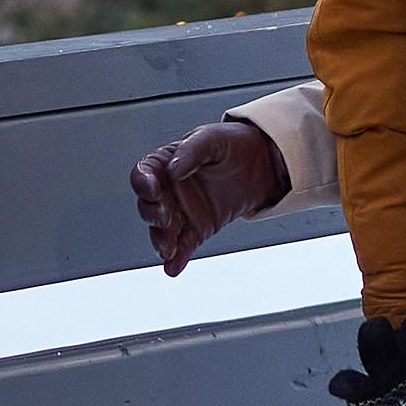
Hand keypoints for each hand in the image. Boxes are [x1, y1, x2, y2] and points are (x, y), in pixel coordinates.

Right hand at [129, 118, 289, 275]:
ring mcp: (182, 212)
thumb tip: (174, 169)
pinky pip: (184, 246)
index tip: (152, 190)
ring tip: (168, 249)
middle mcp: (169, 191)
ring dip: (161, 241)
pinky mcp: (198, 229)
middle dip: (153, 215)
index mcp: (166, 164)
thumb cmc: (232, 143)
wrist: (262, 162)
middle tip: (165, 218)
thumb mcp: (212, 138)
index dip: (143, 182)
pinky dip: (178, 259)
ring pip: (163, 231)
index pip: (144, 174)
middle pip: (149, 207)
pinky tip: (173, 267)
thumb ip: (191, 151)